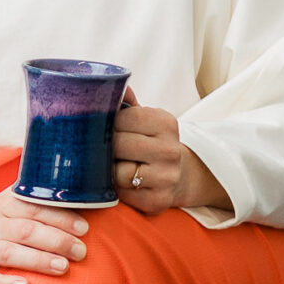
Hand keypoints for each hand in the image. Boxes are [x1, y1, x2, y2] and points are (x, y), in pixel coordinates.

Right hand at [0, 193, 88, 283]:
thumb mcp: (1, 204)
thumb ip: (29, 196)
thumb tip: (69, 181)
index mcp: (0, 206)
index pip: (32, 207)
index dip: (59, 216)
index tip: (84, 227)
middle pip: (25, 230)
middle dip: (56, 240)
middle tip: (82, 251)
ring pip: (8, 253)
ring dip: (38, 260)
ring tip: (64, 267)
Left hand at [113, 102, 231, 217]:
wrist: (180, 175)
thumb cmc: (153, 143)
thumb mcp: (147, 120)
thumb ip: (128, 104)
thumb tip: (111, 83)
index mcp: (166, 124)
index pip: (124, 117)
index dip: (109, 123)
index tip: (108, 127)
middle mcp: (170, 150)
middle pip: (119, 144)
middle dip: (106, 146)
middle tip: (104, 148)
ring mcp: (166, 177)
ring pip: (119, 172)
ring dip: (110, 170)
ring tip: (114, 165)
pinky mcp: (158, 200)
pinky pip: (123, 193)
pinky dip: (117, 188)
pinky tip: (122, 181)